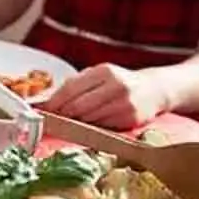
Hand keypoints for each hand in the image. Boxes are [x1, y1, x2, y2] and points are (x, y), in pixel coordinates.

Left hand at [43, 63, 168, 128]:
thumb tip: (42, 102)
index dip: (53, 102)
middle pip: (77, 106)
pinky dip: (93, 127)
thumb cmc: (119, 83)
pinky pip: (103, 127)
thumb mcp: (98, 76)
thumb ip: (74, 86)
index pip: (70, 89)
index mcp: (104, 71)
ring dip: (77, 123)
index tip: (42, 111)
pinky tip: (94, 124)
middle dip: (63, 115)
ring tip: (76, 121)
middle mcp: (115, 85)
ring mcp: (125, 103)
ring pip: (88, 119)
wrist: (155, 89)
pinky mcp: (131, 119)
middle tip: (54, 121)